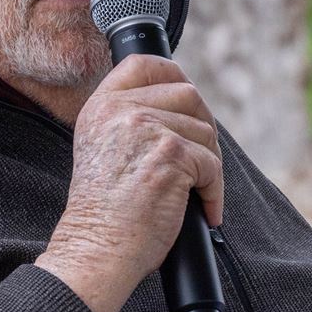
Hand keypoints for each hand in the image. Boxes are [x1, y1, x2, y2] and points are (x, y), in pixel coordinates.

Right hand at [36, 53, 222, 311]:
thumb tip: (182, 111)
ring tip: (195, 193)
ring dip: (209, 165)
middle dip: (203, 127)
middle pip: (187, 94)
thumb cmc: (103, 215)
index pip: (144, 64)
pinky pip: (212, 164)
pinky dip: (214, 192)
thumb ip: (129, 123)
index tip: (188, 102)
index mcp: (101, 107)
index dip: (173, 75)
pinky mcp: (171, 153)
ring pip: (205, 131)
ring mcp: (146, 128)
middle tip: (201, 162)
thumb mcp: (102, 150)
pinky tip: (205, 211)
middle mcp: (121, 110)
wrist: (97, 248)